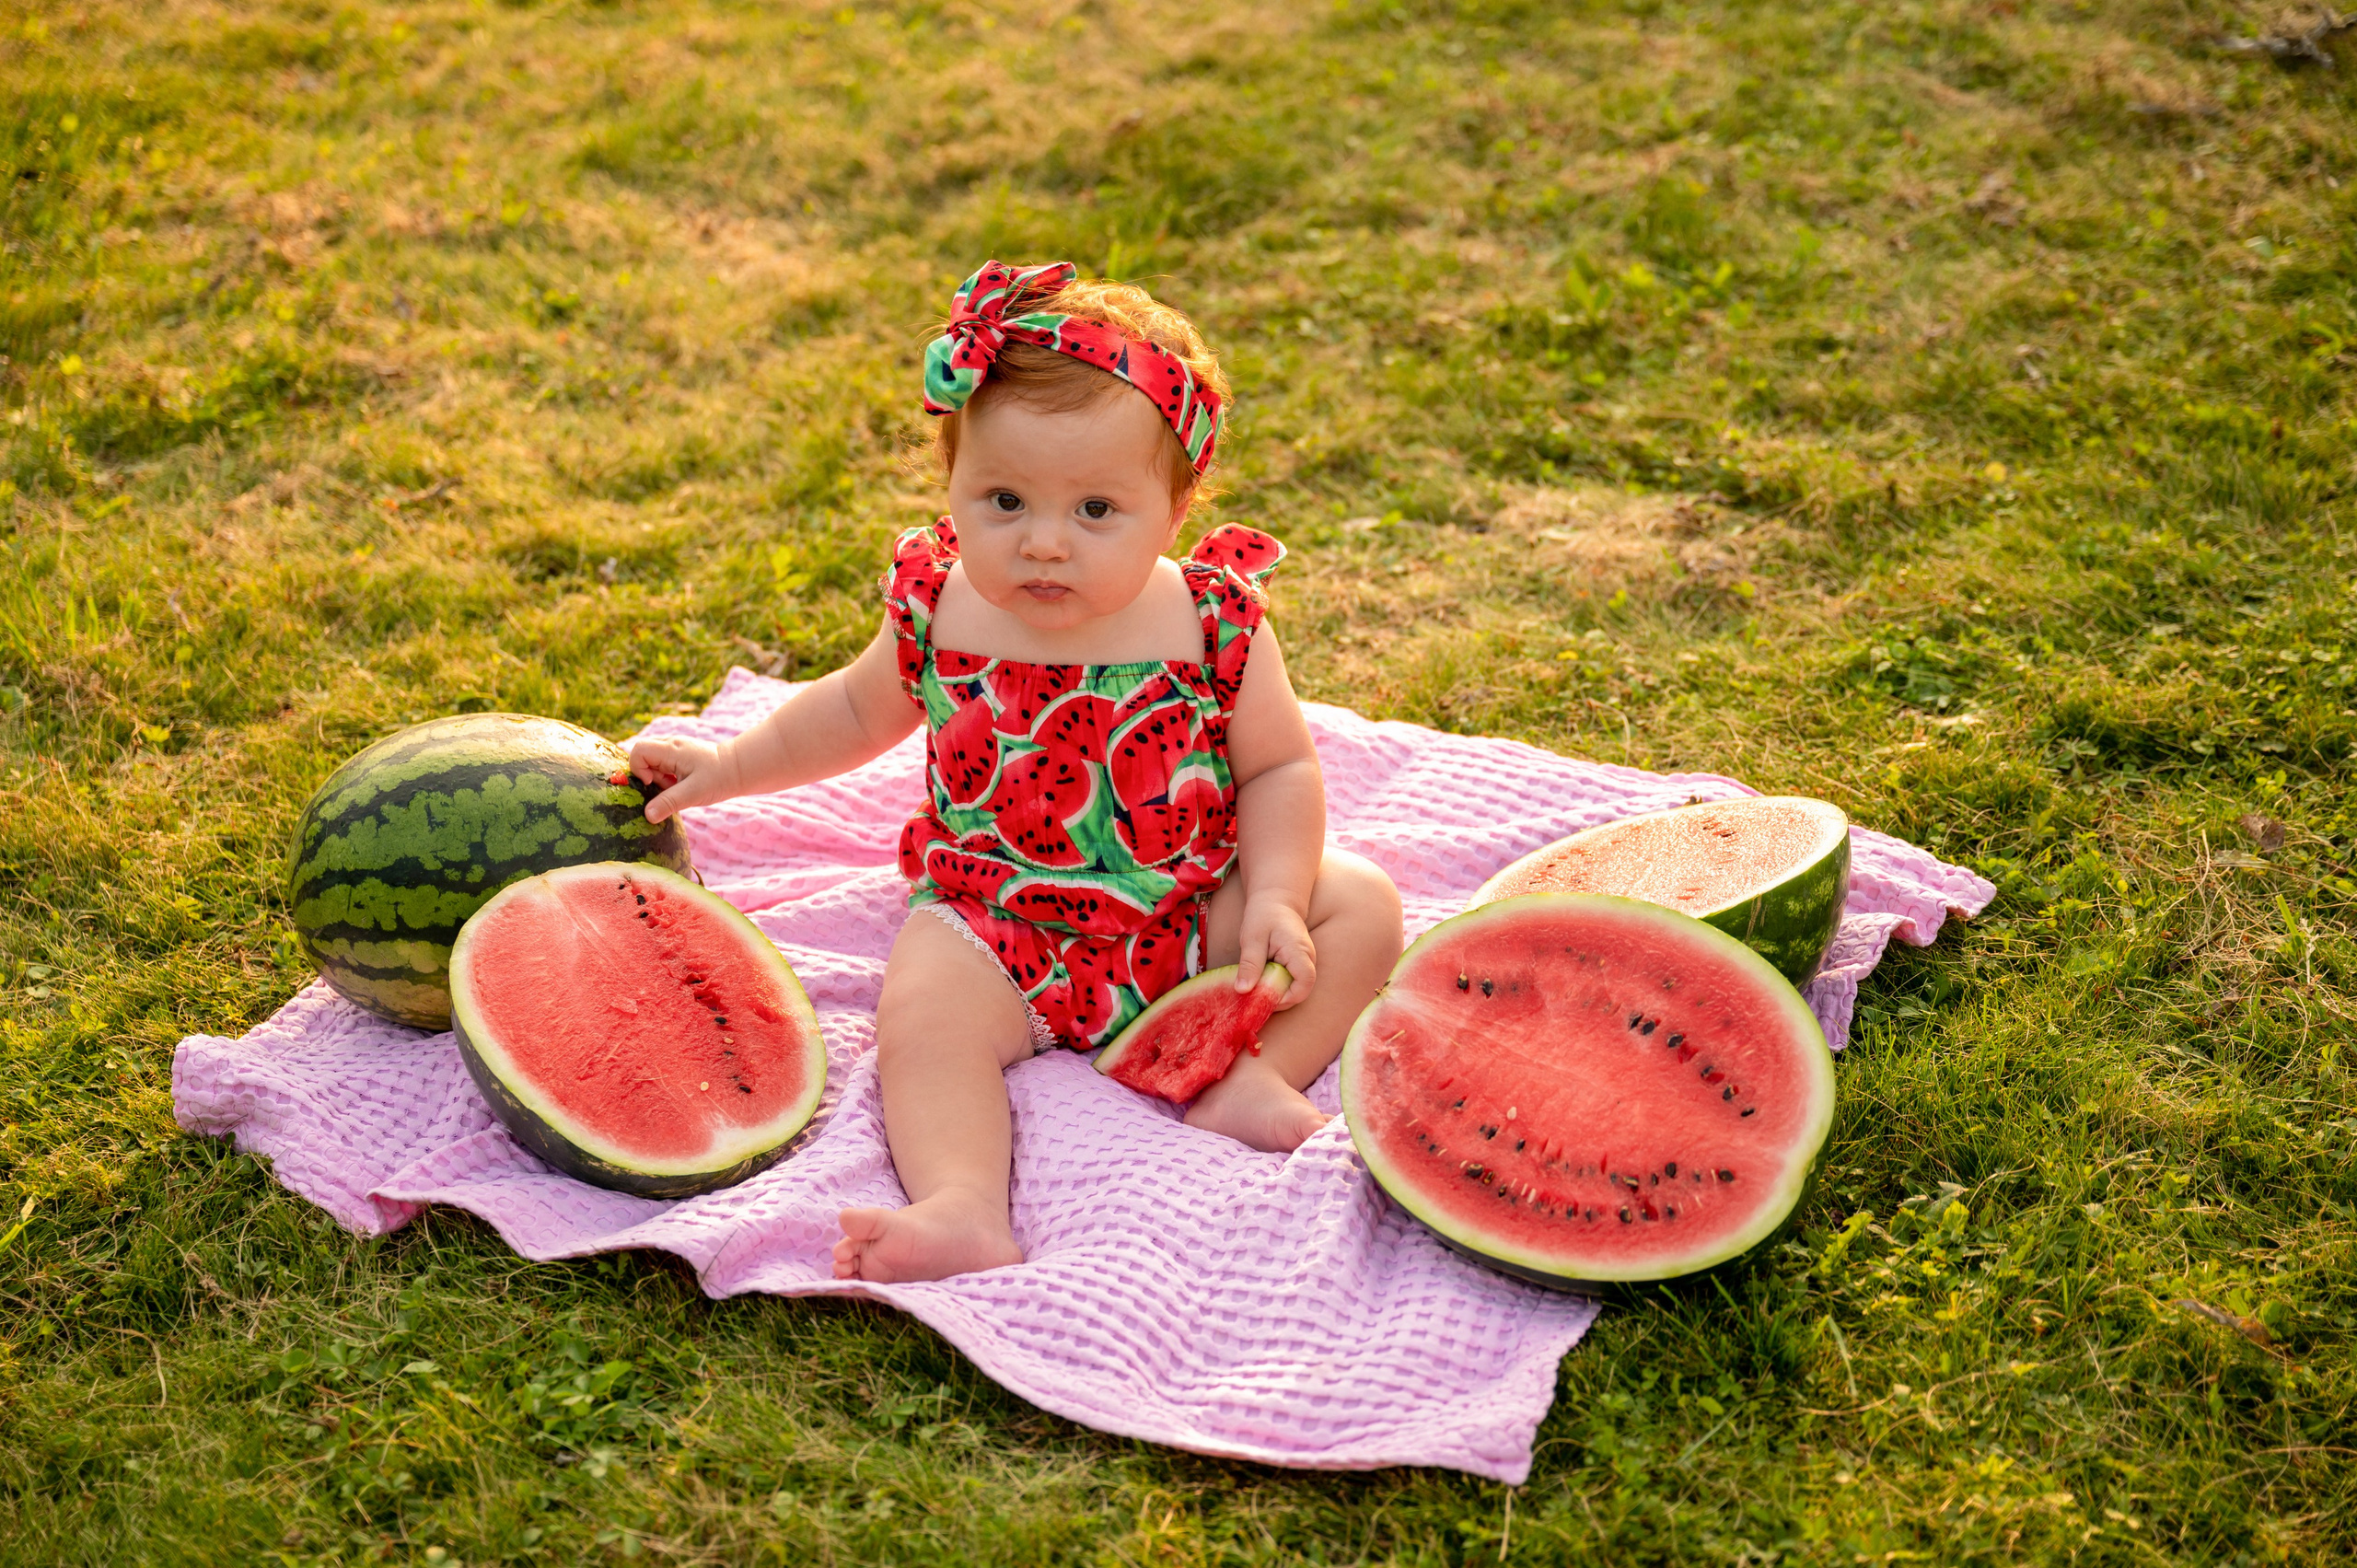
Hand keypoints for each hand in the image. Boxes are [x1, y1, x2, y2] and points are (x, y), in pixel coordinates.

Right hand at [626, 736, 739, 823]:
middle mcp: (670, 744)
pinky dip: (666, 777)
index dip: (639, 770)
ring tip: (678, 786)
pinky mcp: (678, 756)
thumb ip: (669, 802)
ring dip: (659, 779)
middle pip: (643, 757)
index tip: (654, 784)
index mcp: (671, 749)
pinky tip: (681, 784)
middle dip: (649, 776)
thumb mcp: (694, 793)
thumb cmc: (719, 779)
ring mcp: (674, 749)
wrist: (739, 769)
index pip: (638, 751)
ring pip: (651, 763)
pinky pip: (661, 766)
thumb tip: (647, 815)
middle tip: (670, 786)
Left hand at [1236, 893, 1314, 1008]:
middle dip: (1276, 999)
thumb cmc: (1264, 915)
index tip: (1262, 997)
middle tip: (1252, 996)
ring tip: (1254, 987)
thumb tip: (1242, 991)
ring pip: (1294, 989)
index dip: (1285, 998)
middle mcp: (1308, 960)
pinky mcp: (1298, 966)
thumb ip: (1250, 964)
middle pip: (1299, 992)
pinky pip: (1289, 983)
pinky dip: (1274, 986)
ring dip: (1274, 993)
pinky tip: (1259, 981)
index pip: (1304, 985)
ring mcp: (1305, 964)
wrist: (1276, 901)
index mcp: (1299, 952)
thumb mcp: (1252, 937)